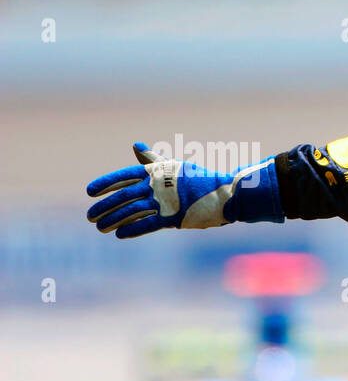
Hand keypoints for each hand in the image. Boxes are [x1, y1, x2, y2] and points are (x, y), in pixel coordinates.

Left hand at [87, 143, 278, 237]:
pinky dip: (132, 229)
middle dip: (103, 207)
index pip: (123, 177)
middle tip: (90, 216)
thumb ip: (152, 160)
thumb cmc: (198, 180)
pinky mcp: (173, 217)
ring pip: (130, 212)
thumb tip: (135, 146)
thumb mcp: (173, 166)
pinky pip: (147, 224)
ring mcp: (164, 201)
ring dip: (112, 220)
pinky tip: (120, 234)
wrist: (224, 193)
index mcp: (155, 172)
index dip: (105, 184)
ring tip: (100, 228)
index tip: (89, 192)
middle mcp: (156, 185)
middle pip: (122, 197)